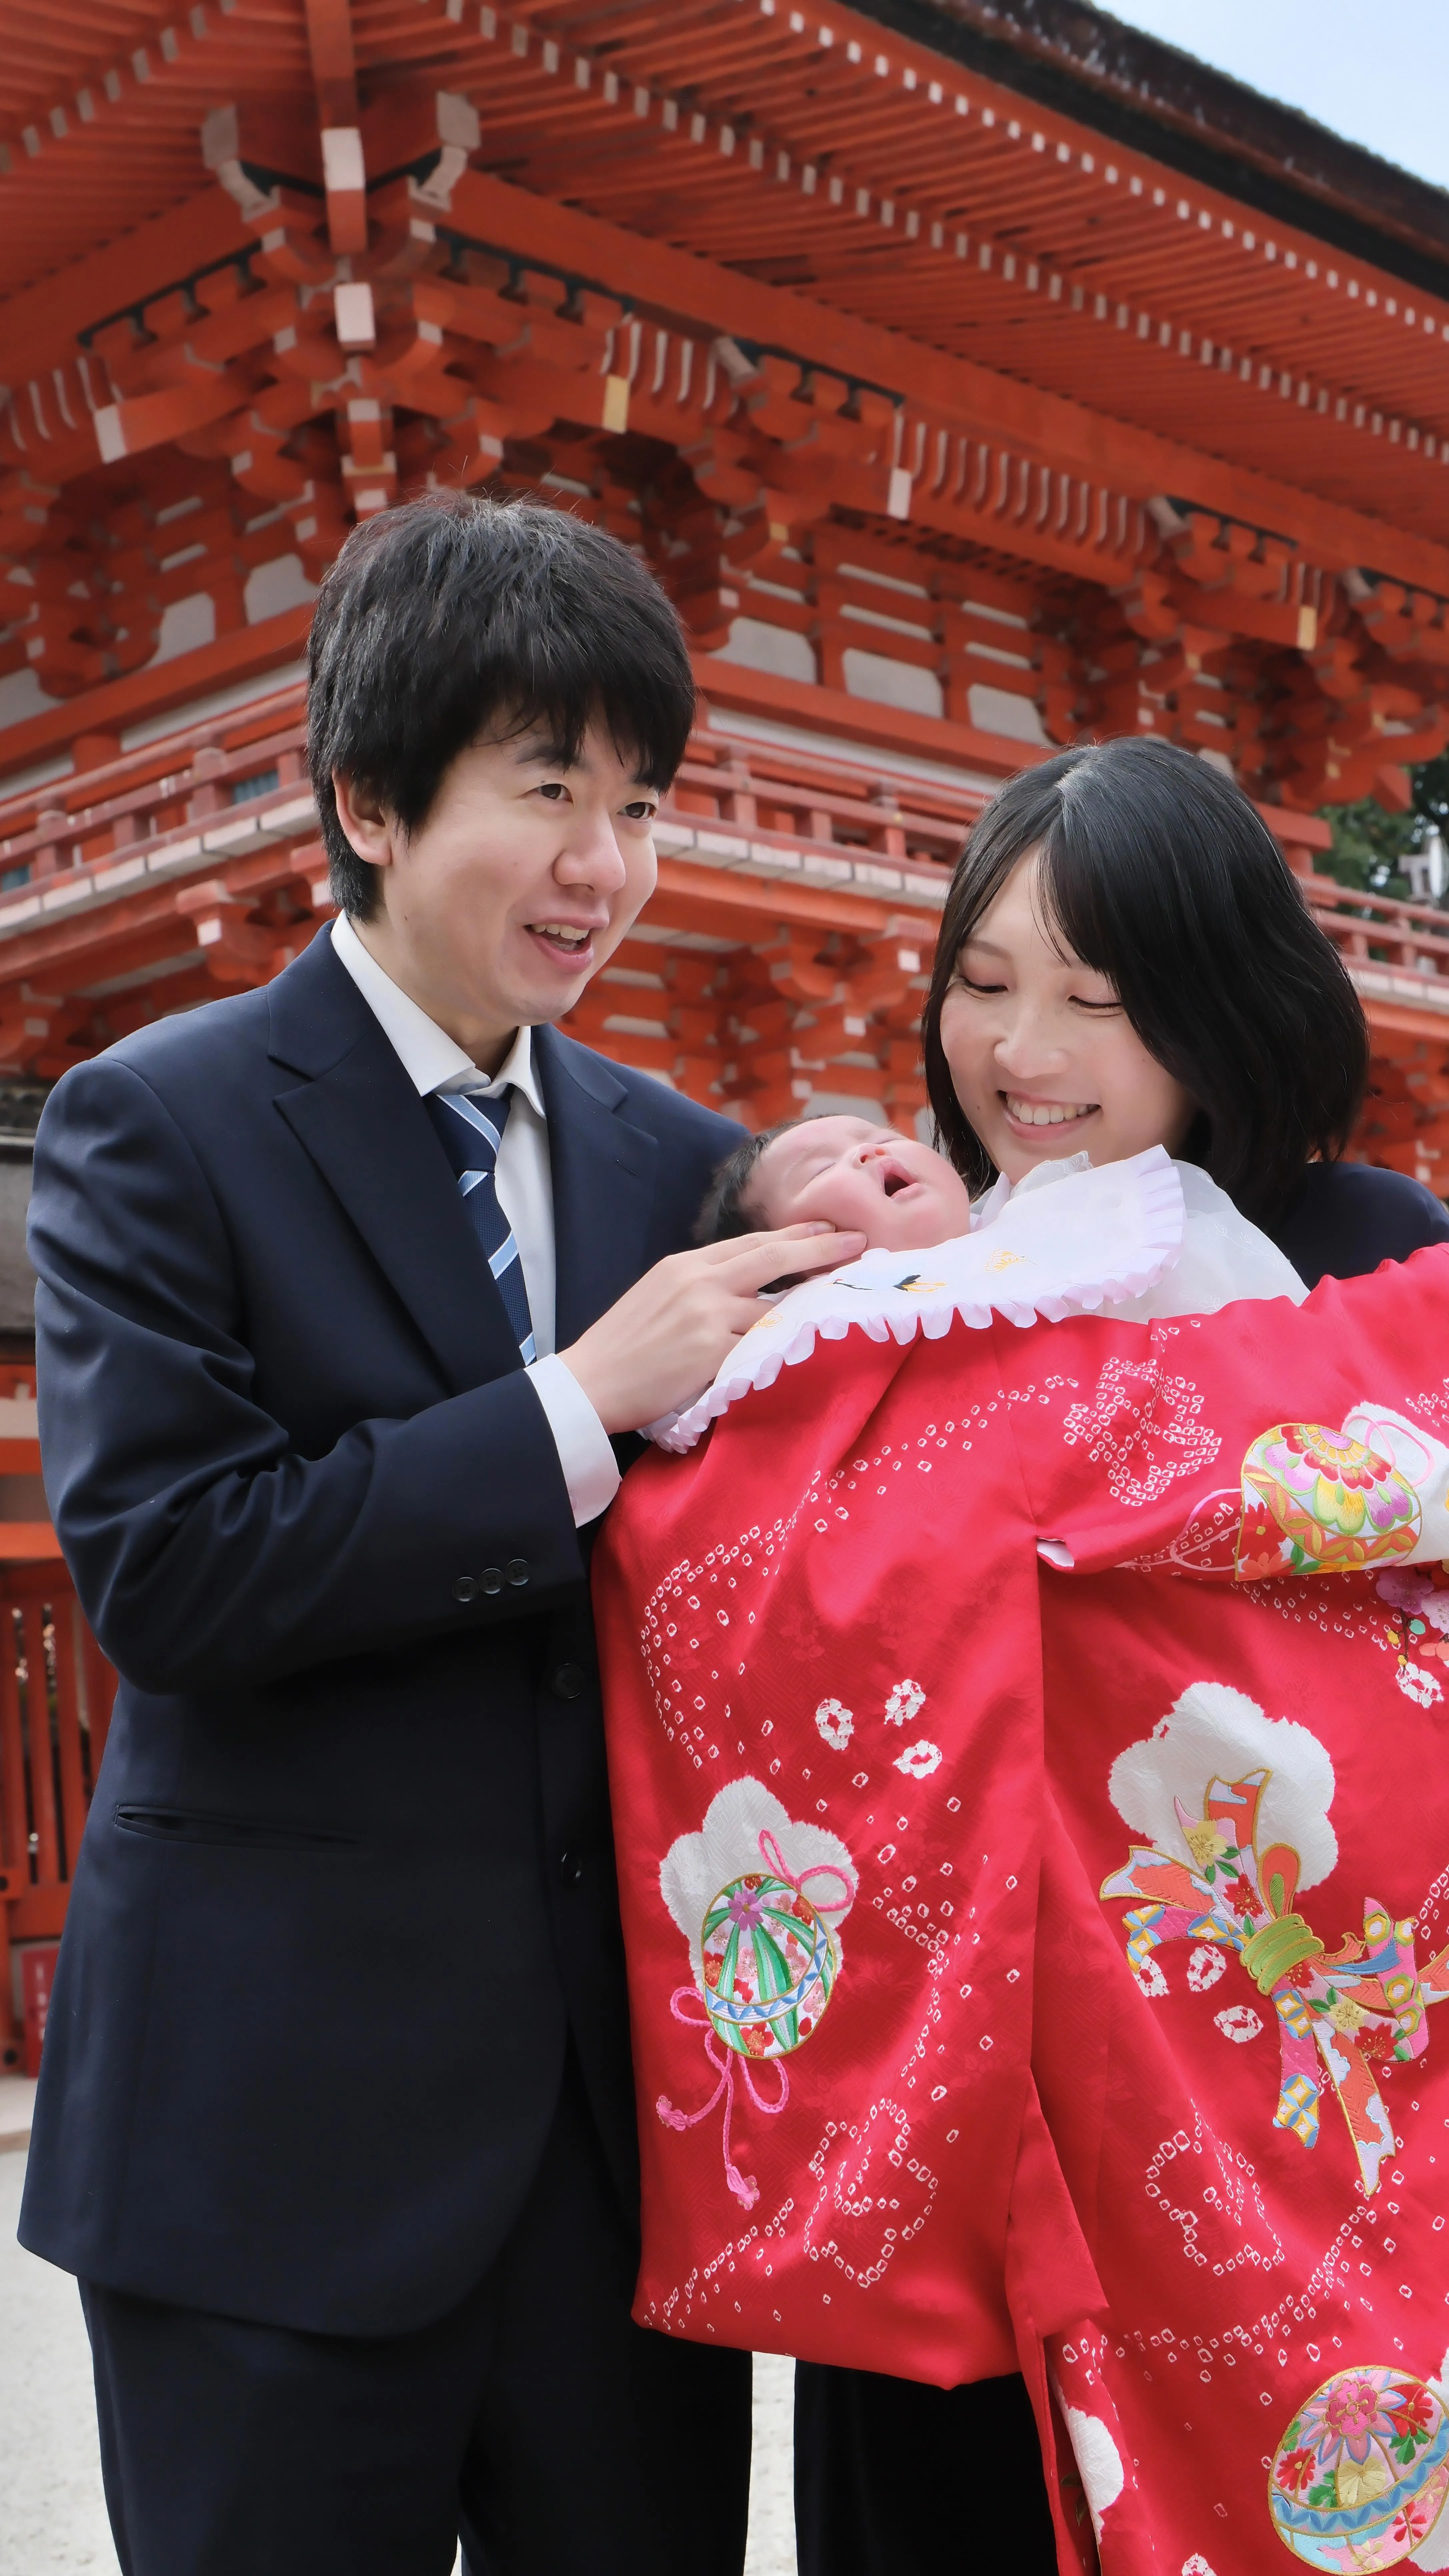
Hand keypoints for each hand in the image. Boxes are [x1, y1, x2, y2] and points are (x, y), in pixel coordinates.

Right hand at [560, 1225, 866, 1433]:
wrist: (589, 1382)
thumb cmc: (621, 1348)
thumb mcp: (657, 1296)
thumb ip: (699, 1286)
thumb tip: (742, 1288)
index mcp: (684, 1266)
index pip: (749, 1243)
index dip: (793, 1235)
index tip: (827, 1227)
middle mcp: (699, 1281)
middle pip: (772, 1256)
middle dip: (821, 1246)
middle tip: (858, 1243)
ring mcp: (707, 1315)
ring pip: (775, 1304)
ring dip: (811, 1303)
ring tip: (844, 1300)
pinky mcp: (711, 1351)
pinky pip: (762, 1345)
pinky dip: (786, 1343)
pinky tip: (814, 1341)